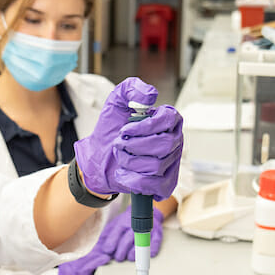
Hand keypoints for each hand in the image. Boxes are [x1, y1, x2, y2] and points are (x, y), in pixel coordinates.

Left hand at [73, 78, 183, 201]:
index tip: (125, 129)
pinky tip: (124, 174)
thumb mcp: (116, 102)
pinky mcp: (164, 183)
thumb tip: (151, 95)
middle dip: (134, 146)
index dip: (145, 127)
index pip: (168, 120)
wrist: (99, 157)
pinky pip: (155, 185)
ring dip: (130, 162)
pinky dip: (134, 180)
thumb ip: (131, 89)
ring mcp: (172, 163)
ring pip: (157, 166)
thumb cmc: (111, 129)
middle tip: (119, 144)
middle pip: (164, 145)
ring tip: (121, 158)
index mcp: (168, 119)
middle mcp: (174, 140)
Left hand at [108, 207, 163, 261]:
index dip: (111, 243)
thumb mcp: (113, 226)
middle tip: (119, 258)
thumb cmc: (126, 223)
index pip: (116, 233)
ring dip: (133, 253)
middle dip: (121, 252)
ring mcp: (146, 229)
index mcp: (122, 222)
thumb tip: (103, 253)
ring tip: (129, 257)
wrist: (145, 211)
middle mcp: (135, 225)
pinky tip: (145, 255)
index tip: (108, 251)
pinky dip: (150, 252)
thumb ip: (106, 238)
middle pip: (127, 240)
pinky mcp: (157, 233)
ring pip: (140, 243)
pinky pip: (154, 244)